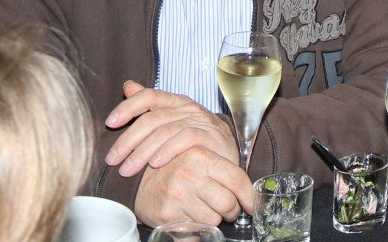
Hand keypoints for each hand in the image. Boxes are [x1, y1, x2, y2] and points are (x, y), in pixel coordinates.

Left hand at [108, 82, 255, 225]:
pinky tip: (155, 163)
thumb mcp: (172, 123)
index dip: (127, 107)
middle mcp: (187, 107)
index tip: (110, 123)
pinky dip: (168, 150)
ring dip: (142, 152)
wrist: (227, 159)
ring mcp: (200, 120)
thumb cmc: (196, 144)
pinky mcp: (212, 136)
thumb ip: (149, 106)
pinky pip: (185, 139)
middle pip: (151, 118)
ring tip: (127, 170)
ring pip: (164, 130)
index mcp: (175, 101)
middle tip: (112, 160)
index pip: (148, 95)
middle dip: (127, 140)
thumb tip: (128, 85)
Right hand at [132, 145, 257, 227]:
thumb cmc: (172, 170)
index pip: (237, 179)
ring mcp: (177, 194)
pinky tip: (188, 217)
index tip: (251, 205)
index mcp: (200, 155)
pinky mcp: (168, 214)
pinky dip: (196, 229)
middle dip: (230, 210)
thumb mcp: (196, 159)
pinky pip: (196, 231)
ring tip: (200, 209)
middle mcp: (189, 173)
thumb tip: (248, 193)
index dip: (248, 197)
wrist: (136, 181)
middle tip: (224, 209)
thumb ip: (220, 169)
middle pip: (228, 203)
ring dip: (211, 218)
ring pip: (214, 220)